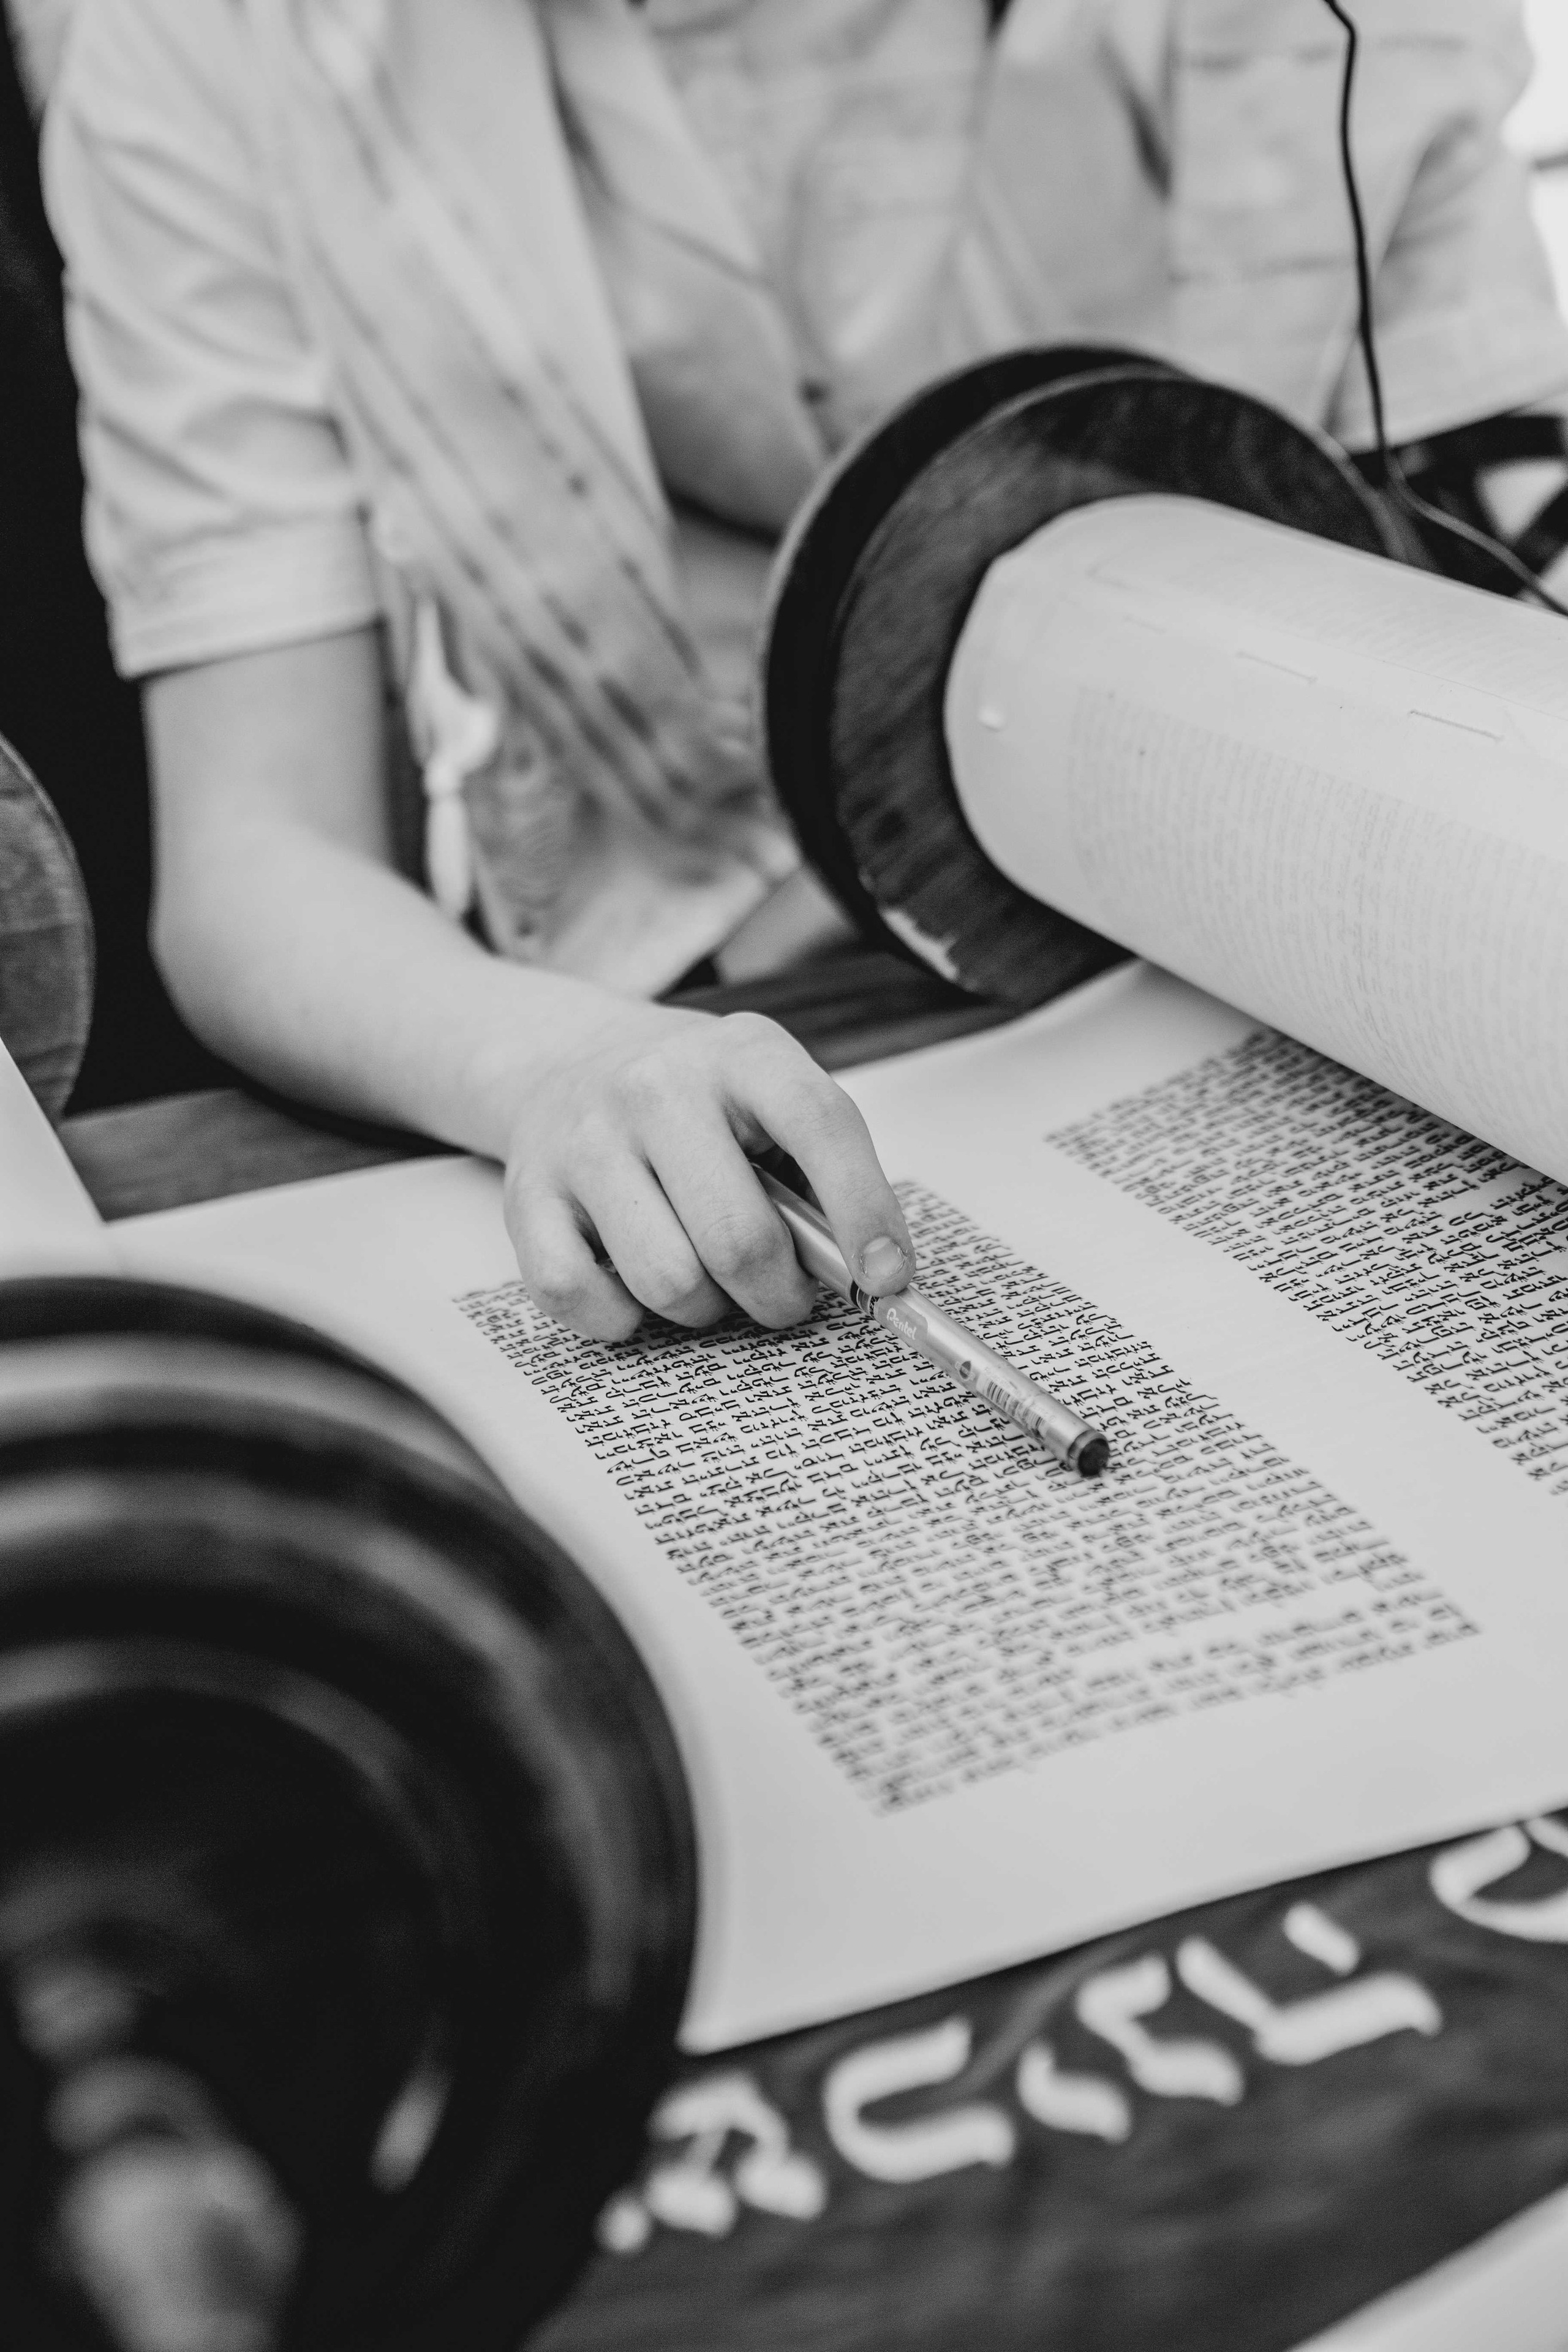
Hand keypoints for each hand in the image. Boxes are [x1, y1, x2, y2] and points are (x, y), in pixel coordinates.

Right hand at [503, 1004, 915, 1340]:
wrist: (566, 1059)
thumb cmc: (695, 1100)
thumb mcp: (770, 1094)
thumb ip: (820, 1170)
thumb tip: (873, 1273)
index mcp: (742, 1054)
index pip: (820, 1125)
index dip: (865, 1211)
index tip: (888, 1279)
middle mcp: (656, 1088)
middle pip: (739, 1238)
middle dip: (778, 1295)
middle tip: (783, 1295)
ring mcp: (585, 1141)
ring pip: (667, 1282)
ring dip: (703, 1308)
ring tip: (707, 1278)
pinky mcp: (528, 1195)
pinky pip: (579, 1298)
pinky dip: (619, 1318)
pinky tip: (635, 1289)